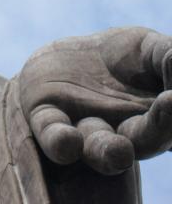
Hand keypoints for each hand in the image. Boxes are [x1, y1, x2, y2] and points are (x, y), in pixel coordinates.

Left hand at [19, 27, 171, 174]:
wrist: (68, 54)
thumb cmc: (122, 57)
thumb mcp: (150, 50)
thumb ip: (168, 58)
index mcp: (154, 121)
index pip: (168, 126)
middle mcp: (122, 133)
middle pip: (143, 140)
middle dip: (158, 131)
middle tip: (171, 114)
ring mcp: (83, 127)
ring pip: (96, 147)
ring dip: (107, 152)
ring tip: (119, 154)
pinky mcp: (45, 115)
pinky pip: (52, 131)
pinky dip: (59, 139)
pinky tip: (68, 142)